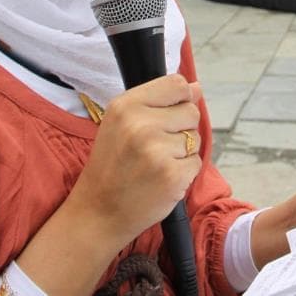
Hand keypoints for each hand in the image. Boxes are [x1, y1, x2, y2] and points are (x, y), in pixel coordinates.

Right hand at [16, 75, 202, 293]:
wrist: (99, 212)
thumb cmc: (112, 165)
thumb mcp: (122, 123)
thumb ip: (159, 102)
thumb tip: (196, 87)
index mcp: (126, 105)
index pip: (176, 84)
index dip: (182, 96)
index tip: (173, 111)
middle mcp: (140, 124)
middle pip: (191, 111)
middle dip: (182, 128)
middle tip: (156, 146)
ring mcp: (157, 150)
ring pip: (195, 138)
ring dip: (183, 151)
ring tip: (155, 164)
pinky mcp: (172, 175)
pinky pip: (196, 162)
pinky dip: (184, 172)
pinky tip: (162, 179)